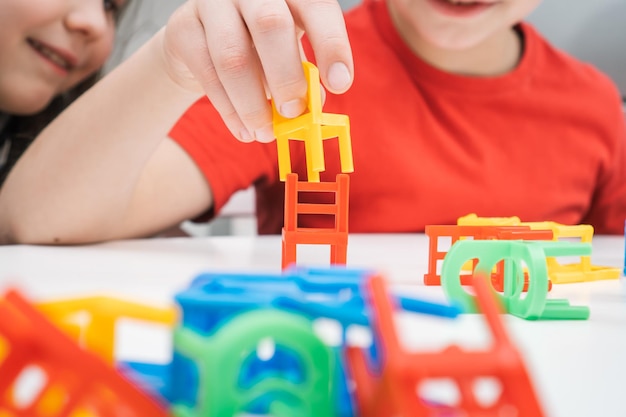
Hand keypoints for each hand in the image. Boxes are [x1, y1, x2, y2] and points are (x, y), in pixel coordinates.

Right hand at [162, 0, 353, 142]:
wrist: (198, 42)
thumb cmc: (257, 48)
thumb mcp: (287, 54)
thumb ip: (304, 75)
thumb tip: (316, 107)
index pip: (316, 6)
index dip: (332, 44)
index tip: (340, 83)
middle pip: (271, 25)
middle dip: (286, 77)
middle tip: (294, 113)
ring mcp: (211, 3)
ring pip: (233, 56)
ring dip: (253, 104)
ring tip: (266, 132)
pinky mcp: (183, 27)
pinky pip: (208, 74)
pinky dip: (230, 111)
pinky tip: (244, 131)